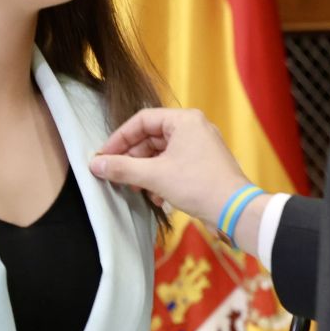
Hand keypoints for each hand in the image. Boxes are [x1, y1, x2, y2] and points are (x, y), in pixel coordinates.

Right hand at [91, 109, 259, 241]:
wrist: (234, 210)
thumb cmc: (197, 185)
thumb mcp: (154, 176)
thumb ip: (122, 168)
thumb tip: (95, 165)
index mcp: (184, 120)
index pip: (142, 120)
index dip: (119, 138)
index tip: (103, 156)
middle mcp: (193, 128)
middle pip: (151, 137)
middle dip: (132, 158)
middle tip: (116, 174)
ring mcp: (200, 147)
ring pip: (162, 153)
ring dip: (145, 171)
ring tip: (134, 187)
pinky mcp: (204, 165)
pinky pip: (174, 165)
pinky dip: (160, 178)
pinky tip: (154, 196)